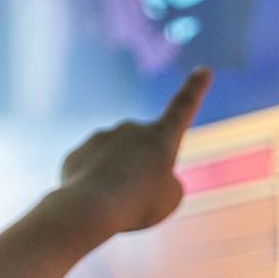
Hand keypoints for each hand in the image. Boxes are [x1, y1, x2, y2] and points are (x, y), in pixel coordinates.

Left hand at [59, 67, 212, 234]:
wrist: (90, 207)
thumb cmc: (138, 203)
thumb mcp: (168, 199)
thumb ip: (162, 184)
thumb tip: (138, 177)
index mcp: (161, 136)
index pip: (183, 108)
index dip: (194, 90)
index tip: (203, 70)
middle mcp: (130, 129)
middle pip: (140, 155)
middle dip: (138, 175)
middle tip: (135, 199)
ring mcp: (100, 138)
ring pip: (111, 166)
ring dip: (113, 184)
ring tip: (112, 204)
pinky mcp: (75, 154)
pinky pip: (88, 174)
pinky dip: (91, 190)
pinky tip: (89, 202)